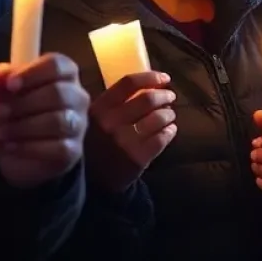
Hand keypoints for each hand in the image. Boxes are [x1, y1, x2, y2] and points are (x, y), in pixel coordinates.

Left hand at [0, 55, 89, 189]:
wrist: (12, 149)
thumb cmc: (10, 113)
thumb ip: (0, 79)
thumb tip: (4, 74)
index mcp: (63, 75)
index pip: (58, 65)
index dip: (34, 73)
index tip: (10, 85)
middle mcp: (77, 96)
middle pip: (59, 92)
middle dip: (24, 104)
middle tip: (1, 112)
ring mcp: (79, 123)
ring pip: (59, 121)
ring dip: (25, 127)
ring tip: (3, 133)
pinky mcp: (73, 150)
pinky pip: (58, 148)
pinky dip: (29, 147)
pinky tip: (12, 146)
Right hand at [86, 71, 176, 193]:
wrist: (90, 183)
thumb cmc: (96, 143)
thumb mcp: (93, 119)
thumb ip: (113, 102)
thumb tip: (147, 83)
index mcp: (99, 109)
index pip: (129, 83)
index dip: (151, 77)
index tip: (164, 78)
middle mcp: (110, 123)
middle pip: (148, 99)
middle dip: (165, 95)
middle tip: (170, 96)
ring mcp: (124, 141)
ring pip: (159, 117)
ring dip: (169, 113)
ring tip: (169, 114)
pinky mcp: (137, 158)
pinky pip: (162, 137)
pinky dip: (170, 130)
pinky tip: (169, 130)